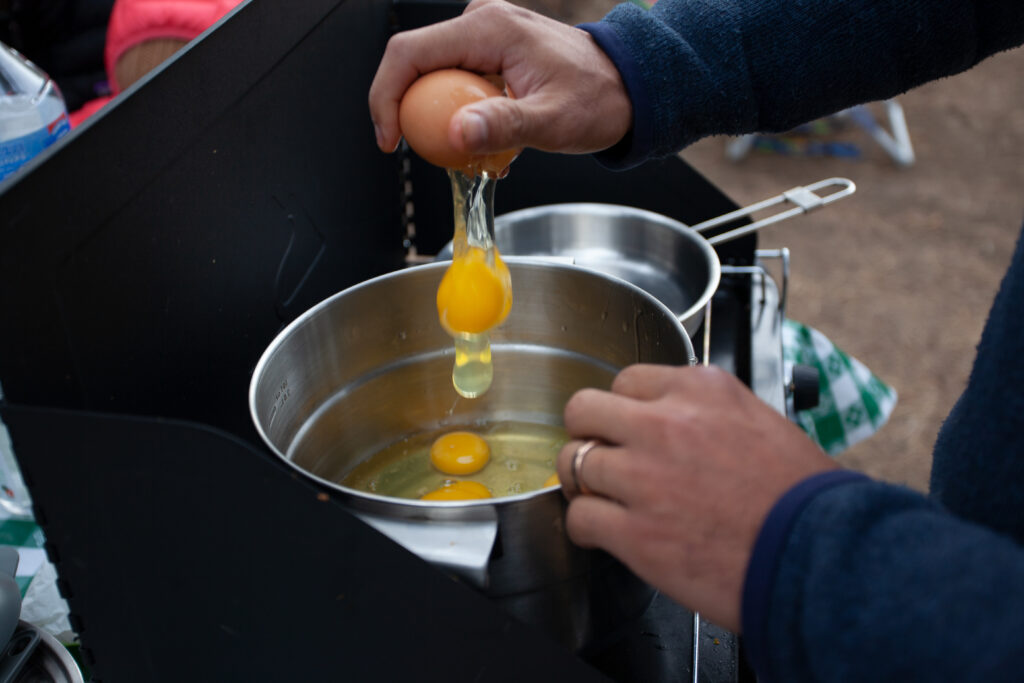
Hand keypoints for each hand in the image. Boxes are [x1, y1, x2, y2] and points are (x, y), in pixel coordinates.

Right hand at [368, 0, 631, 157]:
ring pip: (433, 79)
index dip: (386, 96)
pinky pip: (456, 85)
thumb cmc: (599, 99)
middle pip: (414, 66)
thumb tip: (455, 134)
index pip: (408, 53)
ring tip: (472, 154)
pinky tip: (489, 144)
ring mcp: (484, 38)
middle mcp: (481, 24)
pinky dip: (461, 117)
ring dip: (440, 120)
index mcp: (488, 29)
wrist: (628, 87)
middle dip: (411, 114)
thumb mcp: (551, 120)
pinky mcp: (490, 55)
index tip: (390, 139)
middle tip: (432, 155)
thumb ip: (502, 125)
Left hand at [556, 364, 836, 631]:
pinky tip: (606, 535)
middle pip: (583, 409)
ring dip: (584, 484)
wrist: (821, 556)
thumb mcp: (760, 421)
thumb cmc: (802, 499)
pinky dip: (586, 528)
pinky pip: (579, 518)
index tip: (626, 428)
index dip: (623, 410)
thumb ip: (707, 413)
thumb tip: (676, 421)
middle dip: (588, 434)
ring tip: (605, 500)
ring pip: (573, 462)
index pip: (626, 380)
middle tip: (601, 457)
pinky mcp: (634, 531)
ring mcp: (643, 477)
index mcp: (699, 389)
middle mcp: (665, 423)